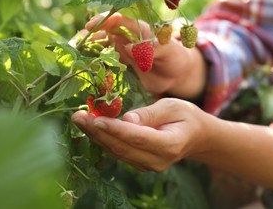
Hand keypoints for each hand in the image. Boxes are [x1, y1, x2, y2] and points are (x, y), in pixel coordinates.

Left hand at [71, 98, 208, 171]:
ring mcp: (148, 165)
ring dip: (96, 136)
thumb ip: (150, 114)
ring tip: (79, 120)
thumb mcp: (172, 106)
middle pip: (122, 147)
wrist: (195, 136)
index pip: (137, 138)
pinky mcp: (140, 164)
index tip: (95, 119)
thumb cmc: (185, 116)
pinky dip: (103, 140)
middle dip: (97, 132)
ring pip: (117, 152)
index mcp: (169, 145)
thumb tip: (125, 119)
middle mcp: (157, 160)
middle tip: (77, 116)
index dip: (115, 129)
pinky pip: (119, 153)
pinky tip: (91, 128)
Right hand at [84, 13, 206, 99]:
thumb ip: (152, 48)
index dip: (103, 21)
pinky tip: (86, 65)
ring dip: (90, 47)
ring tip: (76, 53)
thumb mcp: (169, 52)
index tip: (89, 27)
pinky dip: (97, 61)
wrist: (177, 74)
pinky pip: (107, 60)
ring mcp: (124, 49)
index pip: (117, 19)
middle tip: (75, 42)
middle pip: (105, 30)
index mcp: (139, 29)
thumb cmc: (176, 58)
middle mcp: (128, 36)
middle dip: (90, 34)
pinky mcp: (123, 63)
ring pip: (103, 44)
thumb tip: (129, 47)